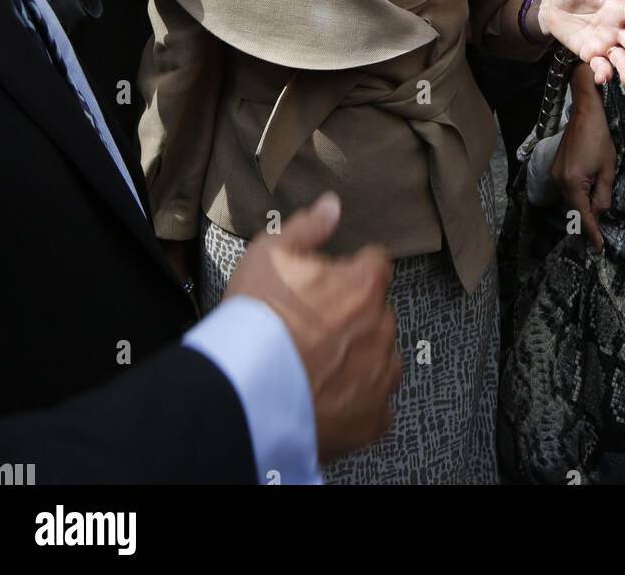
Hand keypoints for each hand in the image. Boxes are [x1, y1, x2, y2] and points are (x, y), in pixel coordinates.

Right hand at [226, 195, 400, 462]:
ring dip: (359, 355)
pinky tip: (325, 394)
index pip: (376, 263)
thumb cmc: (255, 319)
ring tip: (316, 363)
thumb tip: (333, 205)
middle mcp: (382, 328)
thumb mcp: (269, 253)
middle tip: (312, 325)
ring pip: (380, 355)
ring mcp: (381, 376)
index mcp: (364, 285)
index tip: (328, 283)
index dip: (350, 269)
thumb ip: (308, 226)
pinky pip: (376, 402)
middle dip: (353, 313)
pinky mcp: (373, 419)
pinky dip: (357, 398)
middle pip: (377, 310)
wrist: (241, 391)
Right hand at [550, 95, 615, 250]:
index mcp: (573, 183)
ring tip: (598, 210)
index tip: (599, 248)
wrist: (585, 114)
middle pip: (574, 209)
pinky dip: (578, 195)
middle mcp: (559, 181)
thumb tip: (599, 214)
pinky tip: (589, 193)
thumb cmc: (600, 139)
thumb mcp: (608, 170)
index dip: (592, 233)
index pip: (583, 216)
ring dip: (584, 206)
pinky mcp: (555, 168)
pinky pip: (567, 189)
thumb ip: (603, 196)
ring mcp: (555, 174)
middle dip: (589, 219)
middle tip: (602, 232)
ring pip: (571, 200)